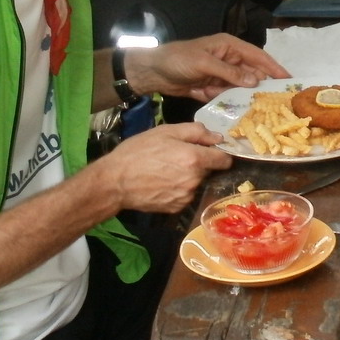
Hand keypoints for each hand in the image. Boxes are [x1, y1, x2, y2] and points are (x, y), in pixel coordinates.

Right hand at [102, 123, 232, 213]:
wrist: (115, 181)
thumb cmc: (138, 151)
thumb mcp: (166, 131)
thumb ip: (196, 132)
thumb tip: (217, 137)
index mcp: (195, 159)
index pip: (224, 160)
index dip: (219, 153)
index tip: (210, 150)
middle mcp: (195, 180)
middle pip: (208, 170)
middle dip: (198, 163)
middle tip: (176, 156)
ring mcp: (186, 196)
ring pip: (196, 183)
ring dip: (188, 176)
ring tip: (165, 170)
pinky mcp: (177, 208)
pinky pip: (185, 195)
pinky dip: (178, 188)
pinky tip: (161, 182)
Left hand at [126, 34, 289, 102]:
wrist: (152, 72)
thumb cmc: (178, 59)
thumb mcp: (204, 63)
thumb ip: (229, 73)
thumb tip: (255, 81)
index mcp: (229, 46)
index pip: (257, 56)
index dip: (273, 67)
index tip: (288, 79)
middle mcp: (228, 60)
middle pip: (252, 73)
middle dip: (264, 86)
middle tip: (280, 100)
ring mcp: (220, 75)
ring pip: (241, 87)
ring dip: (249, 97)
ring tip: (265, 111)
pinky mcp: (211, 88)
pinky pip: (227, 97)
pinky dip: (233, 104)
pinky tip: (243, 114)